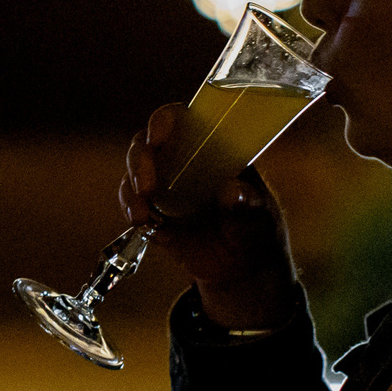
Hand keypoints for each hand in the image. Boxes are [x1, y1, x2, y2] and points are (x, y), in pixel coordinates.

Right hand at [120, 103, 302, 328]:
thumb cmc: (257, 231)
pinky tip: (142, 221)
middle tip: (146, 184)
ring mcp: (166, 184)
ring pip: (135, 169)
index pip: (183, 119)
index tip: (158, 134)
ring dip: (131, 186)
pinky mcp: (153, 210)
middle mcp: (184, 160)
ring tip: (142, 211)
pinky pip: (132, 201)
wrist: (242, 271)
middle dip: (141, 158)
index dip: (166, 120)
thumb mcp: (260, 218)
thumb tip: (231, 190)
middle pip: (149, 141)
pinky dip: (131, 208)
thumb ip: (248, 205)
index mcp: (212, 149)